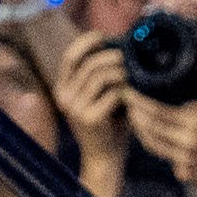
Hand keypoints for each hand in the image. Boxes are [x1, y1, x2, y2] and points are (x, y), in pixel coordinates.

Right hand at [53, 32, 131, 185]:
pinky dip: (126, 90)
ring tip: (134, 76)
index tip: (105, 37)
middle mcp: (64, 97)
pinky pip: (112, 93)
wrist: (105, 158)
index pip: (70, 56)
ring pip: (101, 76)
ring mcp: (75, 108)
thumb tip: (116, 43)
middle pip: (90, 63)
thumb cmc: (108, 122)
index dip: (87, 42)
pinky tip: (132, 95)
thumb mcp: (98, 94)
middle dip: (113, 57)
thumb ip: (100, 73)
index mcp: (62, 88)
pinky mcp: (90, 118)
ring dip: (122, 72)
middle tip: (130, 59)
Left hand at [123, 56, 196, 196]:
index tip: (128, 92)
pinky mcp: (182, 174)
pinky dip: (160, 146)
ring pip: (152, 146)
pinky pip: (166, 158)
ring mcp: (182, 163)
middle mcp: (184, 145)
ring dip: (141, 131)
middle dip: (135, 115)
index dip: (140, 103)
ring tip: (134, 117)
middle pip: (150, 129)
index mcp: (194, 126)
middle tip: (125, 101)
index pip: (159, 113)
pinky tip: (156, 136)